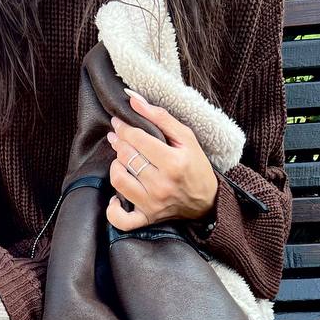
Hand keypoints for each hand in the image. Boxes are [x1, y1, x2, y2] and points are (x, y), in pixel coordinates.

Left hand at [106, 91, 218, 231]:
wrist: (206, 200)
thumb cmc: (196, 166)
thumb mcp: (186, 137)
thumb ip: (160, 117)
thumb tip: (134, 100)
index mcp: (173, 163)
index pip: (138, 140)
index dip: (124, 128)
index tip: (118, 122)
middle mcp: (161, 185)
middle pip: (127, 158)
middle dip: (119, 143)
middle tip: (119, 137)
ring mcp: (152, 204)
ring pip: (119, 180)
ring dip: (115, 166)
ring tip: (121, 160)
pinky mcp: (147, 219)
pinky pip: (120, 219)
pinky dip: (113, 209)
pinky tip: (116, 197)